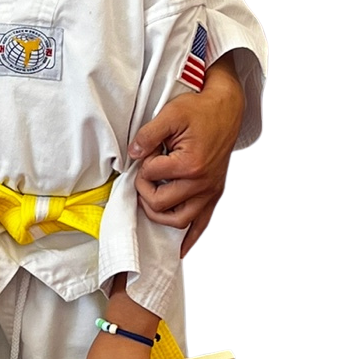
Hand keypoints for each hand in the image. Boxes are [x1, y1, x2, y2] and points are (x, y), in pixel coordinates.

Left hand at [128, 56, 244, 256]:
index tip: (148, 152)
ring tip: (150, 200)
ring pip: (179, 221)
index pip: (151, 175)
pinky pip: (203, 224)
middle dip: (145, 190)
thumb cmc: (199, 110)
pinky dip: (191, 239)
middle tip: (144, 175)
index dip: (143, 164)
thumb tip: (133, 154)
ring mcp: (210, 191)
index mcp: (190, 164)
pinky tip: (181, 249)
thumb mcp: (170, 115)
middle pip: (160, 204)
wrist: (226, 109)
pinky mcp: (215, 194)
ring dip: (159, 215)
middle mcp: (202, 183)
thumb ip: (147, 135)